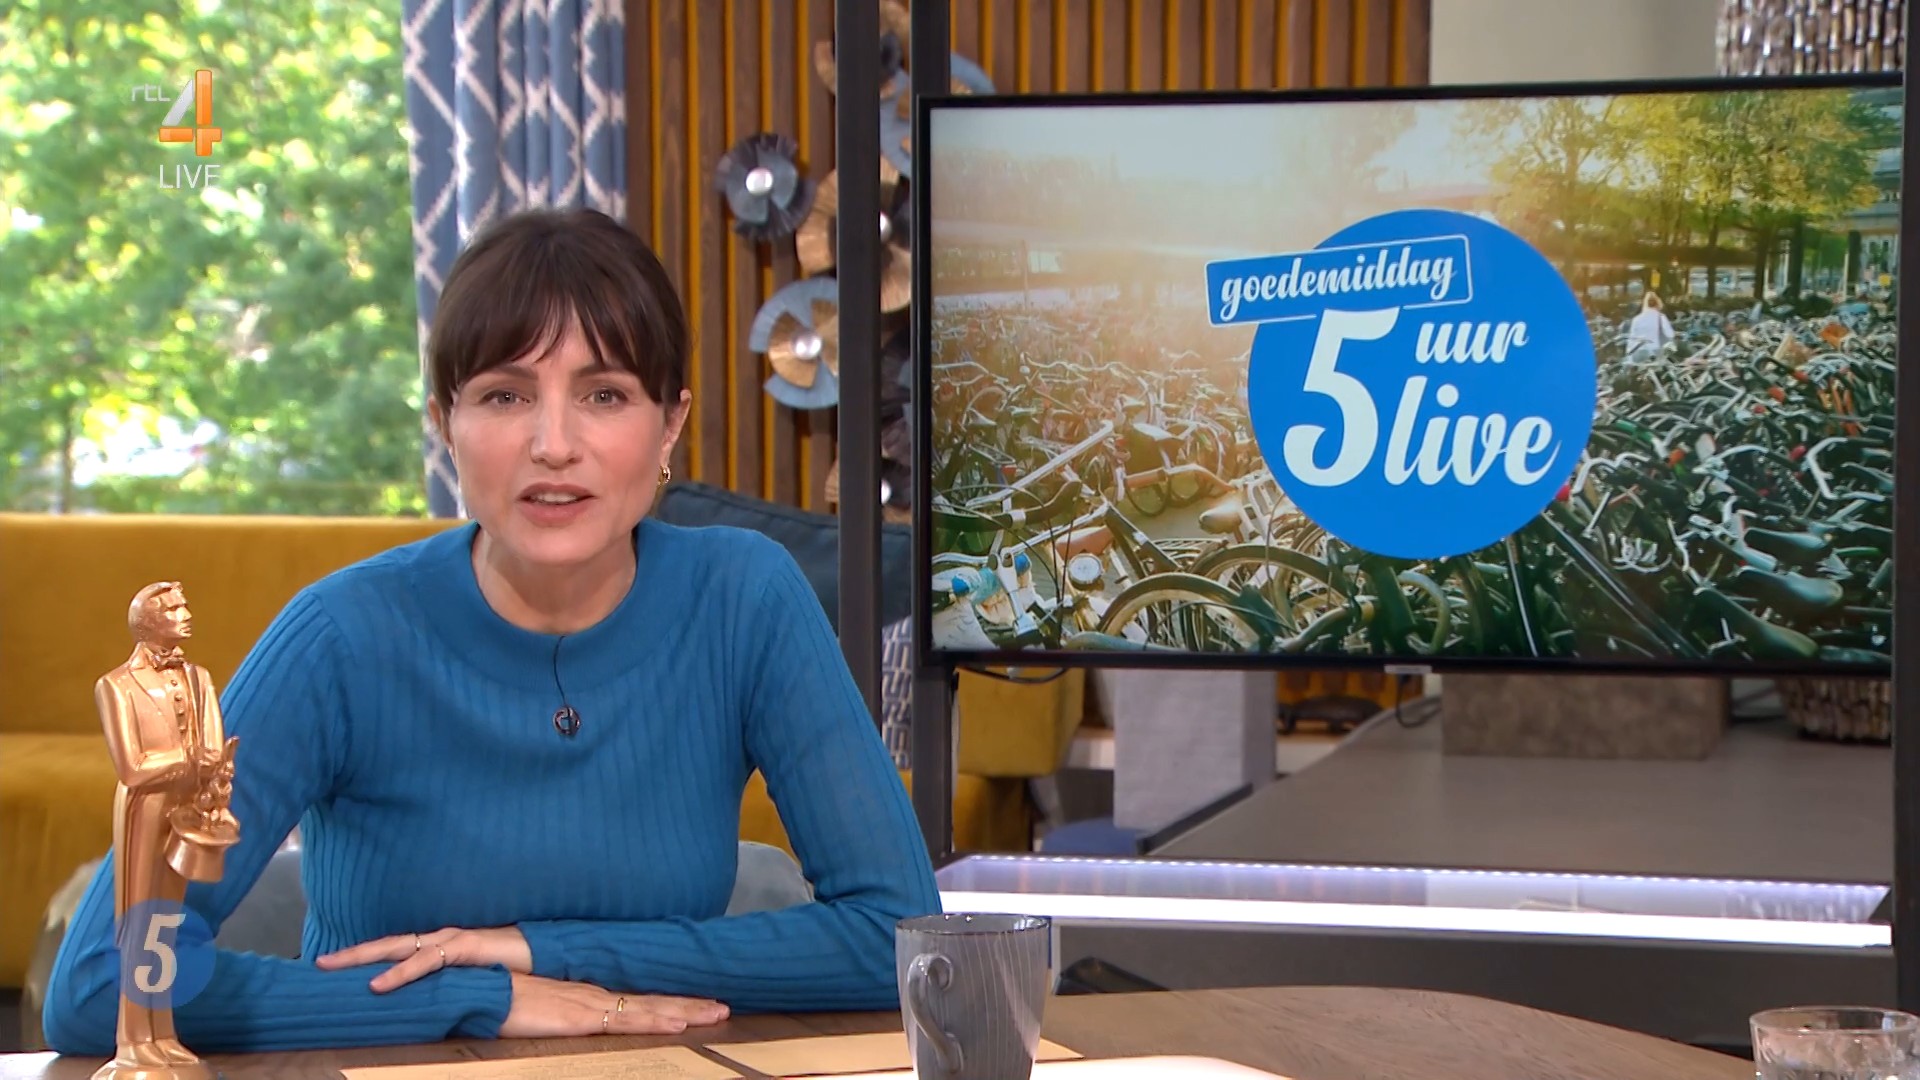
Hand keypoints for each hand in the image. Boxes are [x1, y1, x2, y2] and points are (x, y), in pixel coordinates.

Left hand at [315, 926, 534, 992]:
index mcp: (438, 944)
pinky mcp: (464, 947)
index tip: (334, 966)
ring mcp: (451, 939)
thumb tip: (424, 1002)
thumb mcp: (469, 977)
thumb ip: (446, 984)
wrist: (543, 951)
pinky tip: (379, 984)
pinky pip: (425, 961)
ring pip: (398, 948)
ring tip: (335, 968)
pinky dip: (400, 973)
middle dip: (351, 954)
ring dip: (365, 958)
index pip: (393, 949)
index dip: (364, 956)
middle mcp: (439, 937)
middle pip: (386, 944)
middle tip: (319, 963)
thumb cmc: (508, 965)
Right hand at [501, 973, 728, 1038]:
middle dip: (691, 1005)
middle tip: (725, 1008)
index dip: (671, 1001)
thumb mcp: (545, 1010)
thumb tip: (582, 1019)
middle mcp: (598, 996)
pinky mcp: (582, 1018)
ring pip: (649, 1010)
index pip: (640, 998)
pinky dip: (654, 1021)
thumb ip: (565, 1013)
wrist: (486, 991)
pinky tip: (676, 1024)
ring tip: (717, 1014)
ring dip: (685, 1011)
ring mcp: (592, 1006)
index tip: (702, 1002)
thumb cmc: (510, 1001)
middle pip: (654, 1001)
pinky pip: (625, 1021)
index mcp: (591, 995)